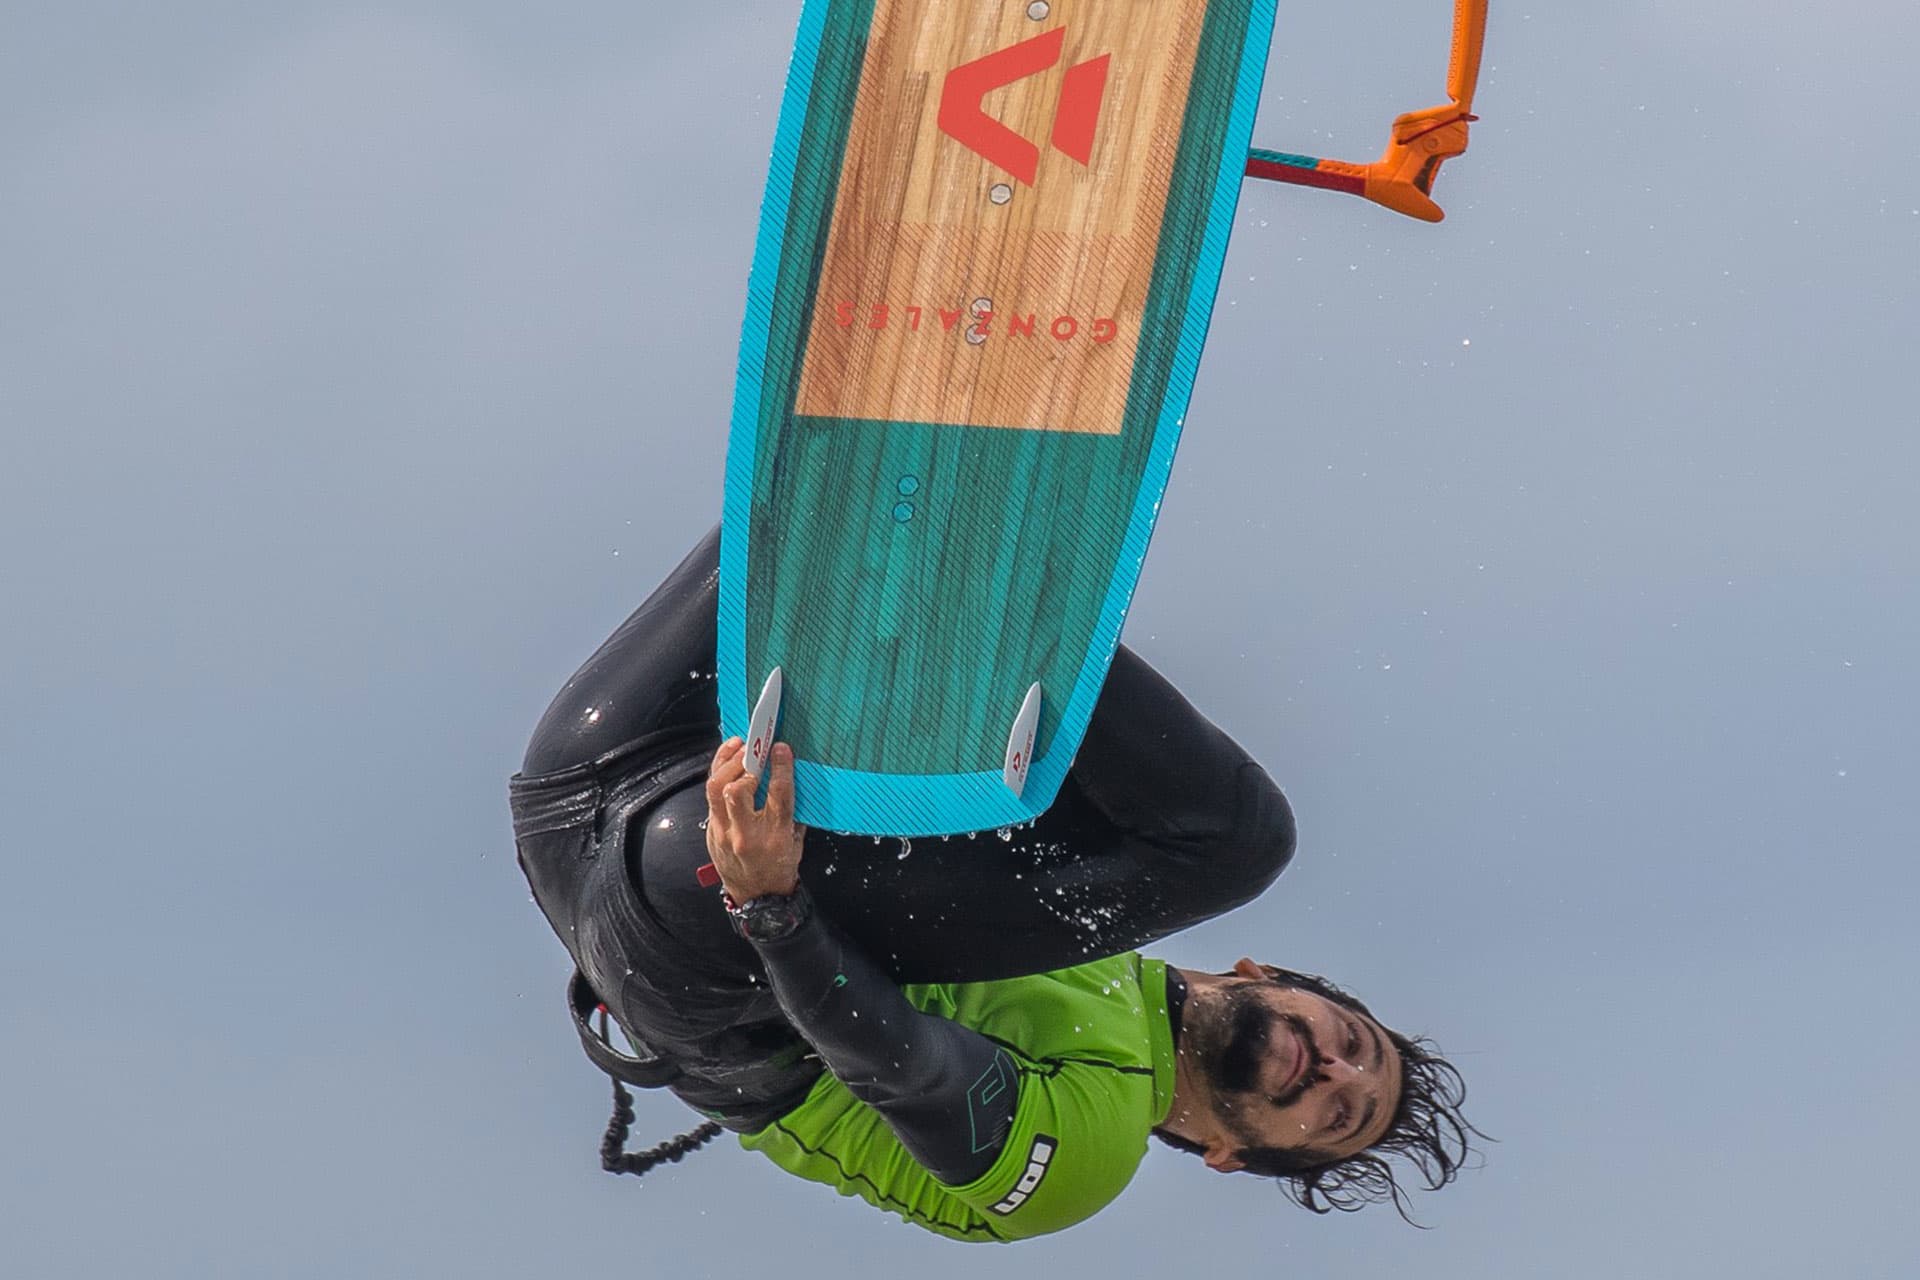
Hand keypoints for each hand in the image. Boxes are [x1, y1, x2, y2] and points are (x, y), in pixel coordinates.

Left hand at [704, 737, 806, 902]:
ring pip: (716, 790)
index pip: (778, 794)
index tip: (781, 749)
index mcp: (775, 836)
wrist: (757, 897)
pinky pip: (710, 798)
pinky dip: (719, 777)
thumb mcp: (796, 841)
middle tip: (754, 749)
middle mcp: (747, 834)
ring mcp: (725, 834)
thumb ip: (793, 810)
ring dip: (726, 764)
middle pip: (737, 790)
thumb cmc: (779, 867)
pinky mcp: (712, 832)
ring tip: (737, 748)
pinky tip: (727, 765)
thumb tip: (788, 776)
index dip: (780, 767)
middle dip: (745, 764)